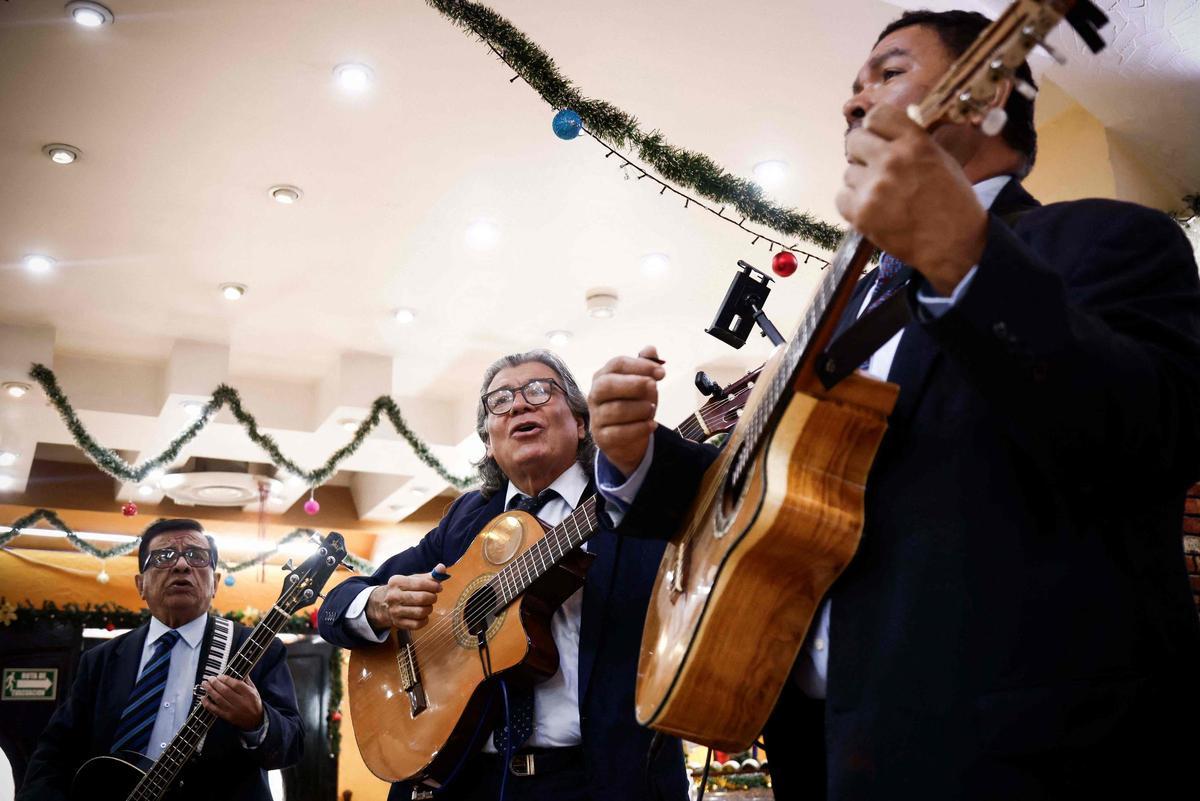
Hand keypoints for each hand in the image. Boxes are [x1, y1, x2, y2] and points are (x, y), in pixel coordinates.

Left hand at [201, 675, 263, 731]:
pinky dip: (208, 704)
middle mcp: (241, 702)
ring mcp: (233, 710)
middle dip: (215, 684)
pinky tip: (203, 698)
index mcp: (249, 694)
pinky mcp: (227, 717)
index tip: (219, 676)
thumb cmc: (254, 703)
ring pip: (219, 699)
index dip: (226, 679)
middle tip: (209, 679)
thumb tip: (239, 670)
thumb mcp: (254, 690)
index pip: (236, 685)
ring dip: (210, 691)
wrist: (255, 720)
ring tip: (205, 685)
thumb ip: (246, 681)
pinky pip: (215, 710)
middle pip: (225, 691)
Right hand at [366, 565, 444, 630]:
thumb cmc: (404, 589)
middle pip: (421, 598)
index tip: (439, 587)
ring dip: (429, 608)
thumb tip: (442, 568)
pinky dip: (425, 620)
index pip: (420, 583)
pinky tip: (423, 615)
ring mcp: (395, 611)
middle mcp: (393, 596)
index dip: (434, 586)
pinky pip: (418, 624)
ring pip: (421, 612)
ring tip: (427, 605)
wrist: (383, 604)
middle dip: (432, 598)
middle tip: (433, 597)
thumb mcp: (413, 579)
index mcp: (396, 582)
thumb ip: (429, 575)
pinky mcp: (398, 623)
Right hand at [588, 346, 664, 476]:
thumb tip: (650, 349)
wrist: (627, 439)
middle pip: (607, 385)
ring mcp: (596, 417)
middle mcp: (595, 395)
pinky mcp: (602, 437)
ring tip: (652, 409)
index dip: (640, 365)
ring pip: (615, 410)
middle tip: (654, 387)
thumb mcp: (642, 385)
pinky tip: (652, 424)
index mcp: (604, 376)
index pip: (617, 364)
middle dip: (634, 385)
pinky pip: (619, 433)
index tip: (661, 373)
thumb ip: (645, 366)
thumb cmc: (633, 405)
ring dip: (639, 409)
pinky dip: (639, 428)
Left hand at [836, 104, 987, 295]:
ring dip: (861, 182)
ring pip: (848, 173)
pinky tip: (871, 209)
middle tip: (875, 168)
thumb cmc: (952, 201)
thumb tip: (886, 131)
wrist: (953, 244)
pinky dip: (853, 203)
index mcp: (915, 143)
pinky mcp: (861, 214)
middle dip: (863, 153)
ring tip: (882, 196)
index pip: (877, 115)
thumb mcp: (941, 159)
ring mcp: (874, 188)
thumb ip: (912, 142)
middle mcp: (891, 160)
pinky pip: (841, 198)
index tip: (878, 138)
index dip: (875, 127)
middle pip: (854, 141)